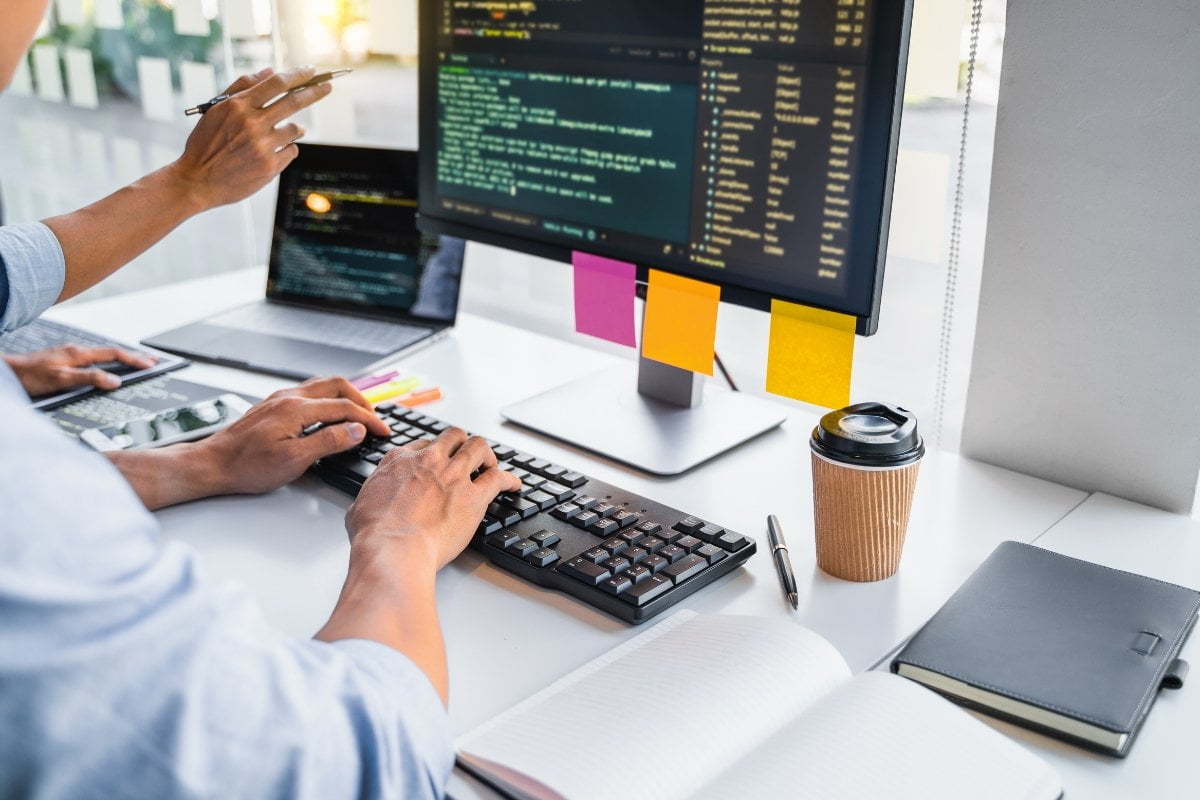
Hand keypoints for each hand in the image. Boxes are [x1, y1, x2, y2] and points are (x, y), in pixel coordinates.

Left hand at [3, 344, 154, 395]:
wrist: (9, 373)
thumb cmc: (31, 377)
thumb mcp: (62, 380)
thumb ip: (90, 379)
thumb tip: (115, 380)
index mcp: (78, 353)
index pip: (114, 354)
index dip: (134, 359)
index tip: (150, 364)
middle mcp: (75, 350)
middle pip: (111, 352)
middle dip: (133, 356)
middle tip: (151, 360)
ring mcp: (69, 354)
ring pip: (101, 354)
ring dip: (121, 358)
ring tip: (136, 363)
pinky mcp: (63, 359)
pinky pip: (91, 358)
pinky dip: (106, 361)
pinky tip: (107, 366)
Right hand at [170, 66, 330, 210]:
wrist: (197, 180)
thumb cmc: (206, 143)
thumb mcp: (216, 109)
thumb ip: (242, 88)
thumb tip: (269, 71)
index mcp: (238, 106)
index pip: (276, 83)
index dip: (298, 74)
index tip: (311, 70)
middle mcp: (252, 123)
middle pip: (294, 101)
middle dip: (315, 91)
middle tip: (328, 86)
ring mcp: (263, 146)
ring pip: (295, 129)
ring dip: (295, 128)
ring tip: (281, 132)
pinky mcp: (270, 167)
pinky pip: (291, 151)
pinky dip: (286, 149)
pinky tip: (271, 152)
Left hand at [194, 376, 391, 495]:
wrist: (212, 464)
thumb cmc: (247, 466)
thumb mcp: (294, 460)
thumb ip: (328, 441)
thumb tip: (356, 430)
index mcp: (297, 409)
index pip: (344, 407)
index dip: (368, 419)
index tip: (382, 431)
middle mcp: (289, 397)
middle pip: (337, 385)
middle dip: (360, 400)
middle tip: (373, 419)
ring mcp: (279, 398)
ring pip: (322, 385)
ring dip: (344, 395)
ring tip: (356, 413)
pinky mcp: (273, 404)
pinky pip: (308, 391)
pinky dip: (327, 398)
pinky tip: (328, 413)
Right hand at [345, 429, 522, 570]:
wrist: (393, 549)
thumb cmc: (375, 534)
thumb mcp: (358, 506)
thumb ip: (370, 497)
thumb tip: (368, 504)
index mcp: (400, 460)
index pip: (423, 445)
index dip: (433, 453)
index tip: (438, 463)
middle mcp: (429, 461)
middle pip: (453, 437)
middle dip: (462, 444)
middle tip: (468, 456)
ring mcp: (454, 475)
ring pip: (479, 447)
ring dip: (487, 455)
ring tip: (491, 464)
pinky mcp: (474, 496)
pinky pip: (499, 478)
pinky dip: (509, 480)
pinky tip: (513, 485)